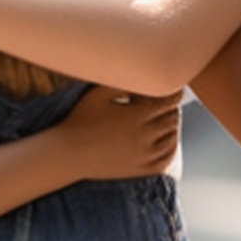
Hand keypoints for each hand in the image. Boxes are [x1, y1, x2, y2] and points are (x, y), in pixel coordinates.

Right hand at [59, 85, 182, 178]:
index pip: (171, 100)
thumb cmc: (79, 121)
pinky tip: (165, 142)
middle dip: (170, 110)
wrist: (67, 154)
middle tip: (162, 104)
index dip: (171, 93)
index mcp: (137, 115)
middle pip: (173, 119)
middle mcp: (144, 136)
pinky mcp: (139, 170)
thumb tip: (142, 70)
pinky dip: (170, 149)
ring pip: (172, 139)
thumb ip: (121, 81)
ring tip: (164, 121)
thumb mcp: (96, 95)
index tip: (165, 90)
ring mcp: (143, 155)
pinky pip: (165, 160)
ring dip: (172, 128)